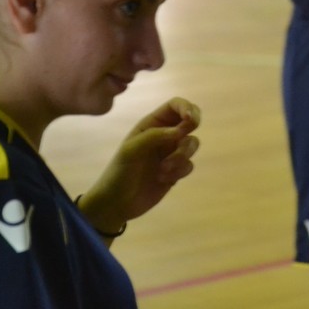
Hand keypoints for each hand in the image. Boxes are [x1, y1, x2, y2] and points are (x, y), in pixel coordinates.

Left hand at [78, 98, 200, 234]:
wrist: (116, 203)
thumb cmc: (119, 172)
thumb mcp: (131, 151)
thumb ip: (155, 136)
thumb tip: (181, 130)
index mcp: (151, 125)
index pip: (175, 105)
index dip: (186, 107)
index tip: (190, 120)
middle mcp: (165, 135)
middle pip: (191, 120)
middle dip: (192, 129)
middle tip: (183, 138)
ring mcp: (172, 152)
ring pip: (192, 144)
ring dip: (181, 156)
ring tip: (163, 170)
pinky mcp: (177, 170)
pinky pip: (189, 164)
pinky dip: (179, 171)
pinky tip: (163, 179)